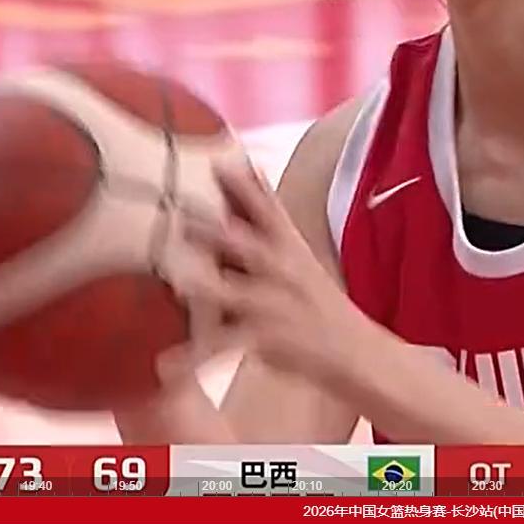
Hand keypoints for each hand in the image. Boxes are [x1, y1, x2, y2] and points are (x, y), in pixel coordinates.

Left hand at [173, 157, 382, 390]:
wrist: (356, 352)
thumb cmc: (315, 299)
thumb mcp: (297, 250)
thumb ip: (268, 211)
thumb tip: (249, 165)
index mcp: (288, 245)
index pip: (268, 209)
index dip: (245, 185)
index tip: (219, 162)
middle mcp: (282, 271)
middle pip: (248, 246)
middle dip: (218, 232)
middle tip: (182, 215)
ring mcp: (274, 306)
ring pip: (237, 295)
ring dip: (209, 289)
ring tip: (178, 284)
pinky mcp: (266, 339)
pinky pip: (225, 346)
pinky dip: (195, 355)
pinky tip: (166, 361)